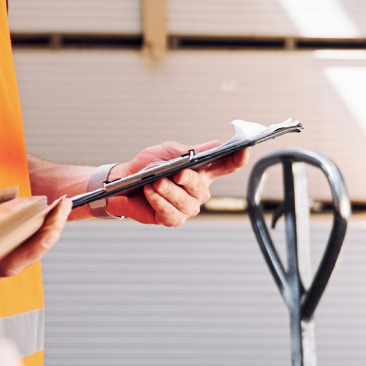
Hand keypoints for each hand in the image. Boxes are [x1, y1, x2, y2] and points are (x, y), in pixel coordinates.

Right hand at [0, 196, 71, 291]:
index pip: (12, 254)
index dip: (35, 233)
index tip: (46, 209)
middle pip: (25, 260)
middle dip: (49, 232)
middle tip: (64, 206)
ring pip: (24, 259)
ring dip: (44, 234)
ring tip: (59, 207)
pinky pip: (18, 256)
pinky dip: (33, 237)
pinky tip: (43, 217)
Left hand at [102, 140, 247, 226]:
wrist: (122, 183)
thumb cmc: (147, 166)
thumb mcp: (167, 152)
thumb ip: (189, 151)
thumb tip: (215, 145)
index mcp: (202, 172)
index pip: (225, 166)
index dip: (237, 159)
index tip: (244, 150)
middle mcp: (198, 191)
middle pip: (201, 187)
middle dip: (189, 180)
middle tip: (176, 173)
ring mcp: (187, 207)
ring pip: (185, 202)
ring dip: (169, 191)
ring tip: (155, 182)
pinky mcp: (172, 219)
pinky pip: (170, 213)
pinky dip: (159, 202)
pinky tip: (150, 192)